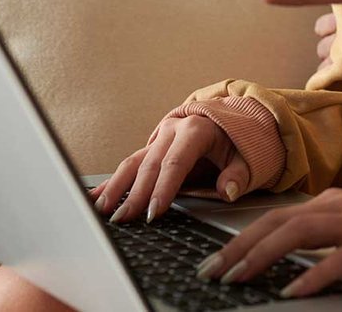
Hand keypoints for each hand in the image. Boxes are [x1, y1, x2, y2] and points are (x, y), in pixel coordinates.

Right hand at [91, 115, 248, 222]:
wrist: (227, 122)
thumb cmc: (236, 142)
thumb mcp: (247, 156)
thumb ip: (239, 174)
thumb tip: (228, 190)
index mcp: (195, 130)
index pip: (176, 162)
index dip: (164, 187)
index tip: (154, 211)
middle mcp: (172, 131)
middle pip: (149, 165)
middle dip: (135, 194)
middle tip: (123, 218)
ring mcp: (157, 140)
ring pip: (132, 163)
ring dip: (116, 188)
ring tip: (102, 210)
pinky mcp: (149, 149)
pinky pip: (128, 166)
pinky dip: (110, 182)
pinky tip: (94, 197)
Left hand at [193, 188, 341, 297]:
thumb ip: (316, 234)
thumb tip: (270, 251)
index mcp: (328, 202)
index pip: (274, 217)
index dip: (240, 239)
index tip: (213, 262)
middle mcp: (338, 207)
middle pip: (279, 222)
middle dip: (241, 247)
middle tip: (211, 271)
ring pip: (302, 233)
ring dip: (265, 255)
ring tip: (239, 277)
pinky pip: (341, 259)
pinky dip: (314, 274)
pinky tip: (294, 291)